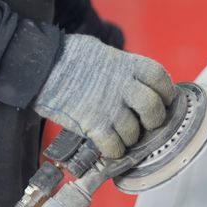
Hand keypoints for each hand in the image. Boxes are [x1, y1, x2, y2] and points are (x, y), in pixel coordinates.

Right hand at [34, 34, 176, 157]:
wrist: (40, 65)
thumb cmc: (72, 60)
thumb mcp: (106, 56)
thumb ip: (126, 72)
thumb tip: (141, 88)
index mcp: (128, 65)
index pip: (160, 79)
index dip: (166, 92)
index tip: (163, 100)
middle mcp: (123, 85)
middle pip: (153, 107)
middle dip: (154, 120)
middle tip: (146, 124)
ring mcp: (109, 105)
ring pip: (134, 132)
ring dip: (129, 138)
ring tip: (119, 134)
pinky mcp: (93, 124)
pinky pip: (114, 146)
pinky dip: (114, 151)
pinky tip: (108, 145)